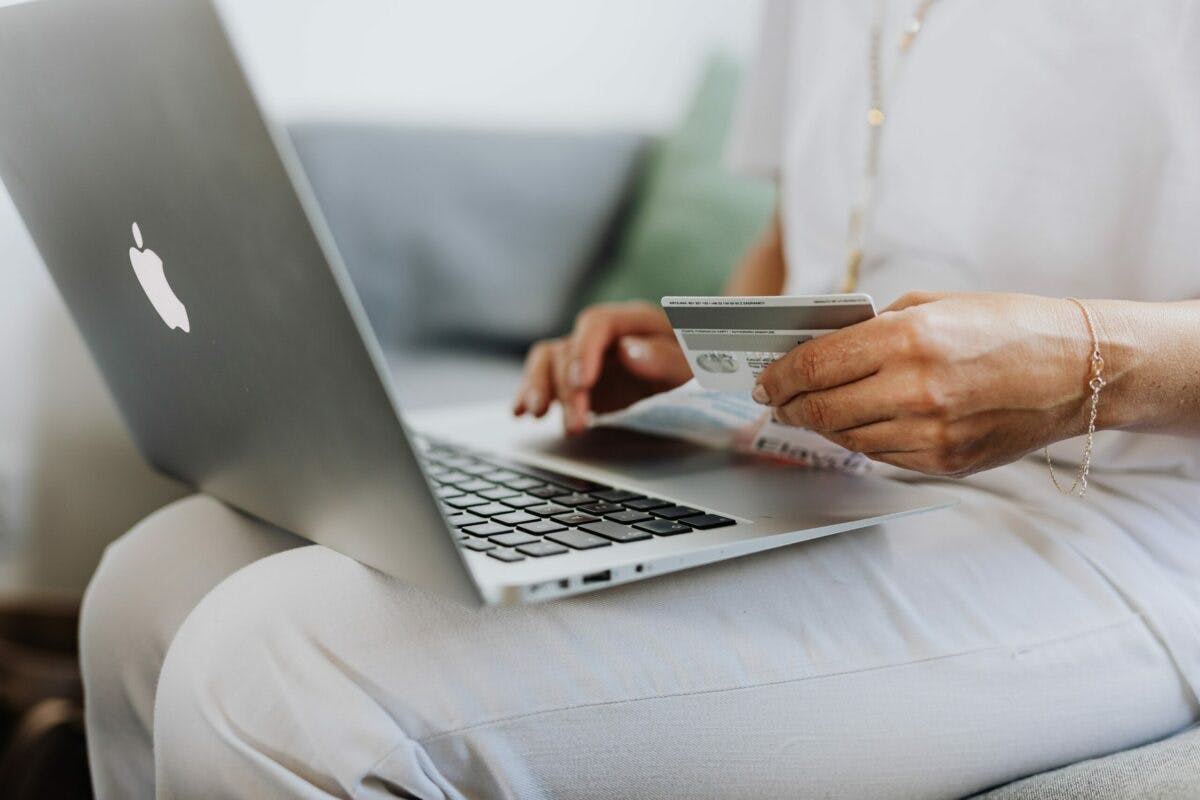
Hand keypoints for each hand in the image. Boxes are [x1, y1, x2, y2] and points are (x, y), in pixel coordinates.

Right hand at [513, 301, 691, 434]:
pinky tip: (520, 413)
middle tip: (577, 424)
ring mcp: (585, 356)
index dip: (584, 350)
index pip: (596, 323)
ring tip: (536, 415)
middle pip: (569, 348)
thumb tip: (629, 351)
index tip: (582, 382)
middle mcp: (603, 335)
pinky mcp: (575, 380)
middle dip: (567, 388)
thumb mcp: (693, 366)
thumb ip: (665, 358)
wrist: (697, 381)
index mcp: (633, 321)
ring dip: (538, 387)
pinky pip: (543, 379)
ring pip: (547, 360)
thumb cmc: (698, 369)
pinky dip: (529, 394)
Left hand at [753, 292, 1095, 476]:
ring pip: (846, 437)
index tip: (764, 379)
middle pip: (820, 409)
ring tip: (810, 410)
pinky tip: (857, 423)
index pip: (815, 365)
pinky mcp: (945, 463)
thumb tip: (817, 347)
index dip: (779, 375)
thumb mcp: (933, 304)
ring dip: (820, 425)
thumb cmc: (1006, 326)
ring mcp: (931, 434)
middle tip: (776, 400)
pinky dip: (860, 439)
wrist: (1078, 369)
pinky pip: (881, 455)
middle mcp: (916, 390)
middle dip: (788, 405)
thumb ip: (873, 327)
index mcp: (909, 339)